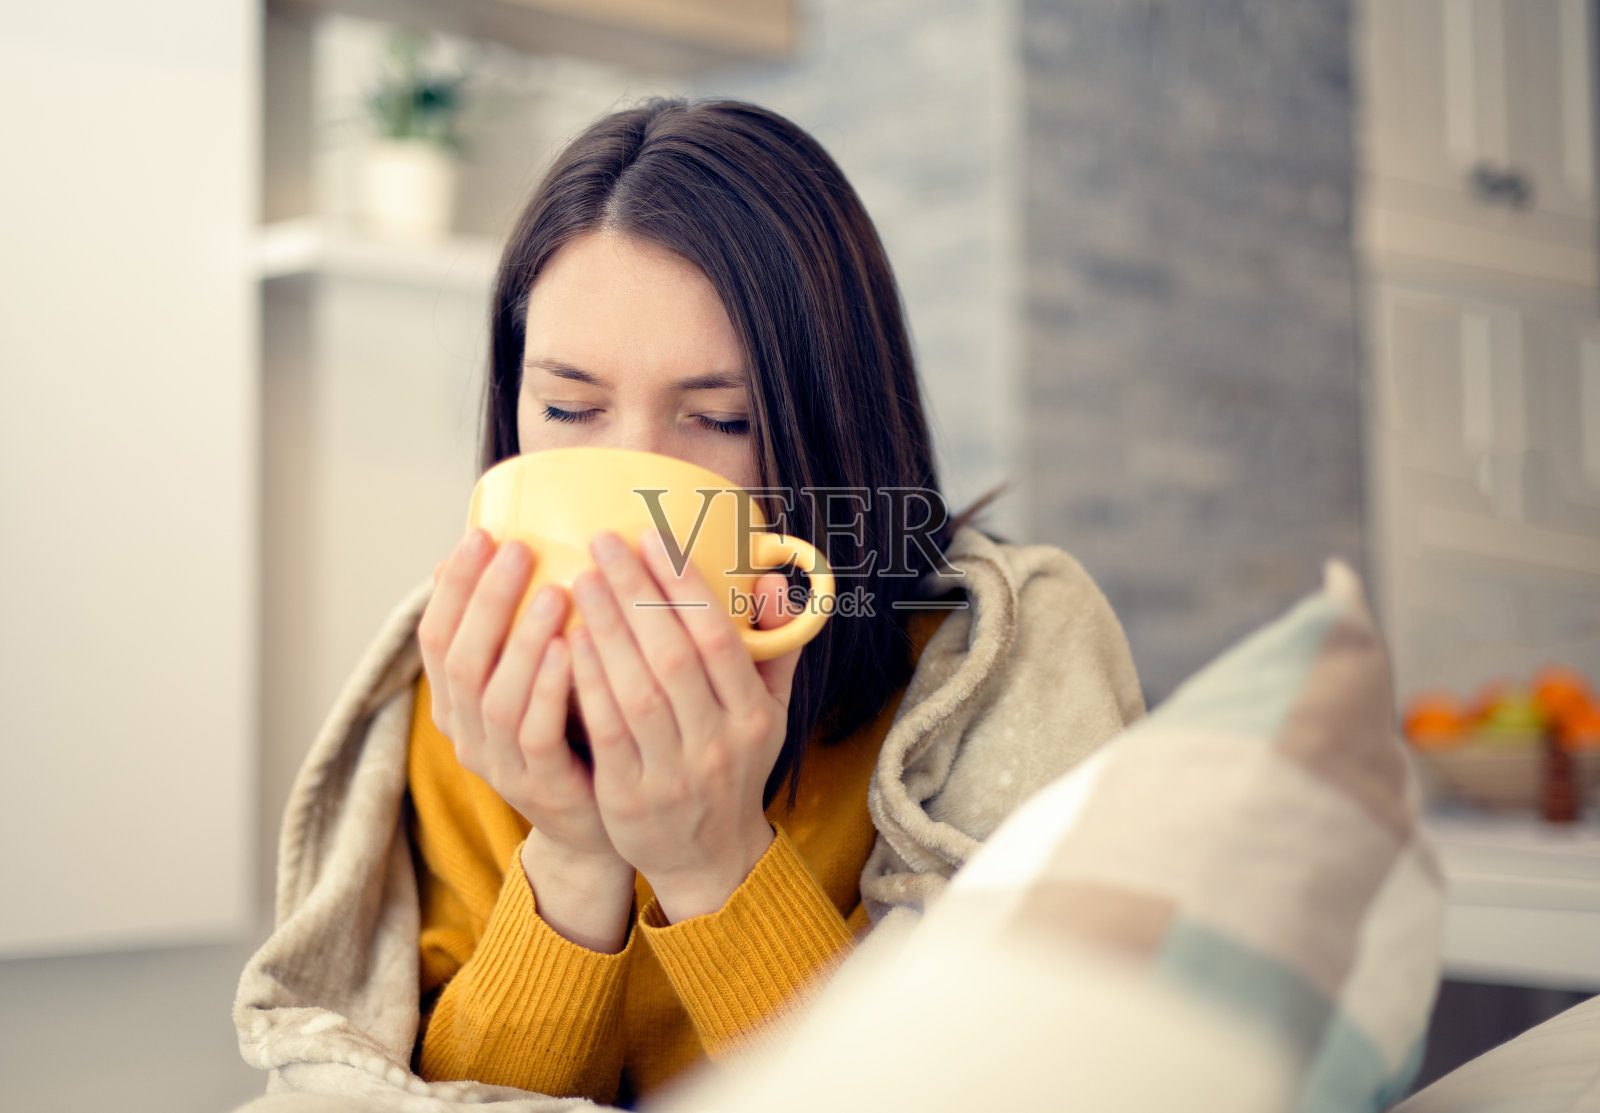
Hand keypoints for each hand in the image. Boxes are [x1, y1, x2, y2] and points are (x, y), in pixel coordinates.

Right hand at [418, 529, 632, 951]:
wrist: (595, 824)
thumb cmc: (571, 732)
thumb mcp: (535, 676)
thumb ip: (519, 627)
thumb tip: (512, 541)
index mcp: (455, 699)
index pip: (434, 635)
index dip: (455, 586)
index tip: (480, 534)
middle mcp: (465, 731)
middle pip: (460, 658)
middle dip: (487, 598)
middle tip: (517, 548)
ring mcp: (498, 763)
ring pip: (494, 696)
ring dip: (521, 638)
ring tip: (554, 591)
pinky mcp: (538, 786)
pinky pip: (536, 734)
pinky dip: (549, 688)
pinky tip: (570, 648)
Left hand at [569, 529, 798, 923]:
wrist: (708, 856)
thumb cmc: (733, 762)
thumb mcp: (770, 709)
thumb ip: (773, 644)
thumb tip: (771, 579)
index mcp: (754, 715)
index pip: (719, 638)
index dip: (684, 585)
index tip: (651, 538)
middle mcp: (718, 744)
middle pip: (674, 658)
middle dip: (636, 594)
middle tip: (602, 543)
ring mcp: (674, 774)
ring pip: (637, 692)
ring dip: (606, 631)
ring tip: (580, 581)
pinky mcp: (629, 796)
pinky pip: (606, 731)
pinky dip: (586, 685)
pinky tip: (566, 643)